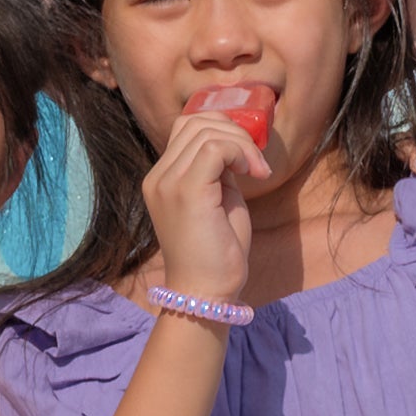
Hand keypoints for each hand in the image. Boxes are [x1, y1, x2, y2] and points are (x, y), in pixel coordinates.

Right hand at [141, 101, 260, 306]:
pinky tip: (254, 174)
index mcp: (162, 179)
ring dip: (242, 145)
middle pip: (194, 122)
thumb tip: (235, 145)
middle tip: (255, 163)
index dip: (223, 132)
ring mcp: (168, 183)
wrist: (205, 294)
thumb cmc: (216, 254)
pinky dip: (241, 153)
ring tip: (258, 172)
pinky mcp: (186, 192)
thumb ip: (219, 171)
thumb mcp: (218, 201)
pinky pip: (215, 148)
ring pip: (206, 132)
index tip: (247, 161)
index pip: (186, 128)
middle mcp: (158, 177)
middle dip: (234, 132)